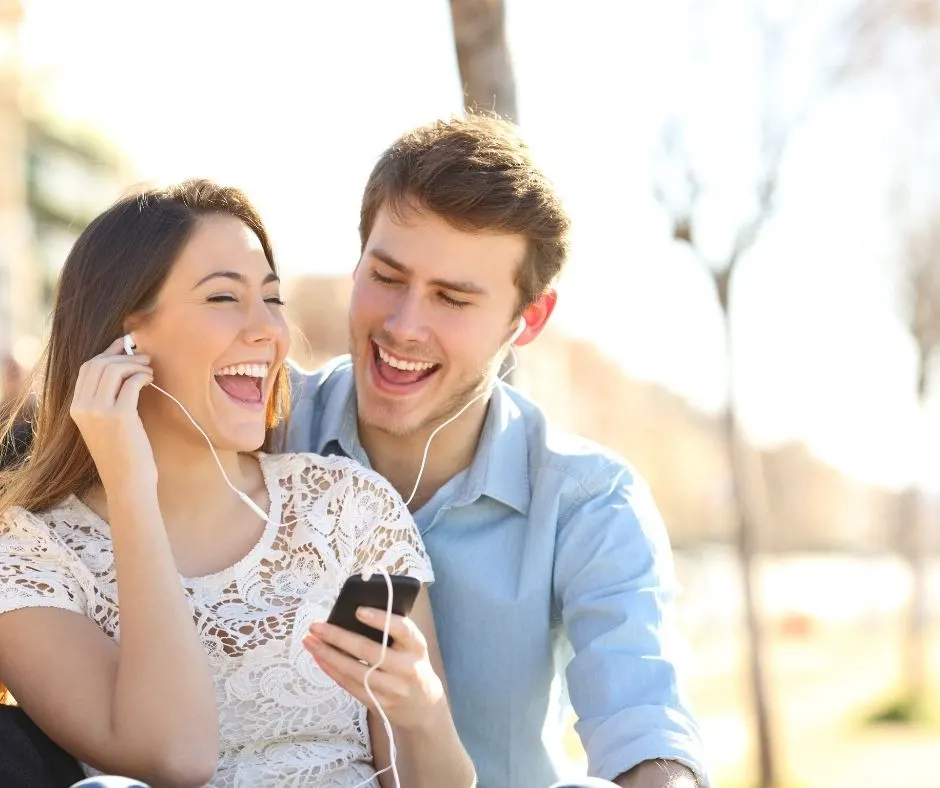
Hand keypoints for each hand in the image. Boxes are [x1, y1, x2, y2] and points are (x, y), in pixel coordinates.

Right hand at [70, 336, 156, 494]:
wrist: (127, 482)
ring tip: (149, 369)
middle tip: (144, 358)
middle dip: (123, 355)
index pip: (87, 368)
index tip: (125, 346)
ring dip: (135, 364)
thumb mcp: (104, 424)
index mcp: (75, 408)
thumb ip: (105, 399)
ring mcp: (99, 411)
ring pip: (114, 369)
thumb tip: (121, 366)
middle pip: (99, 364)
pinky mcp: (120, 416)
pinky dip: (142, 375)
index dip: (107, 353)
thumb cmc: (123, 453)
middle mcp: (82, 407)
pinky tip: (150, 380)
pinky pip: (131, 383)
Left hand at [303, 607, 445, 731]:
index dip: (381, 620)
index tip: (358, 611)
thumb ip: (392, 630)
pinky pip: (349, 685)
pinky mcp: (376, 703)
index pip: (402, 630)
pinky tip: (318, 657)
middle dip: (338, 637)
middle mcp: (406, 668)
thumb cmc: (412, 663)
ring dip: (327, 654)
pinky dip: (331, 670)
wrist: (423, 706)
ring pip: (354, 671)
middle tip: (316, 625)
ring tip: (309, 640)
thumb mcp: (412, 645)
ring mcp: (391, 689)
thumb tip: (354, 612)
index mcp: (417, 647)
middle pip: (369, 651)